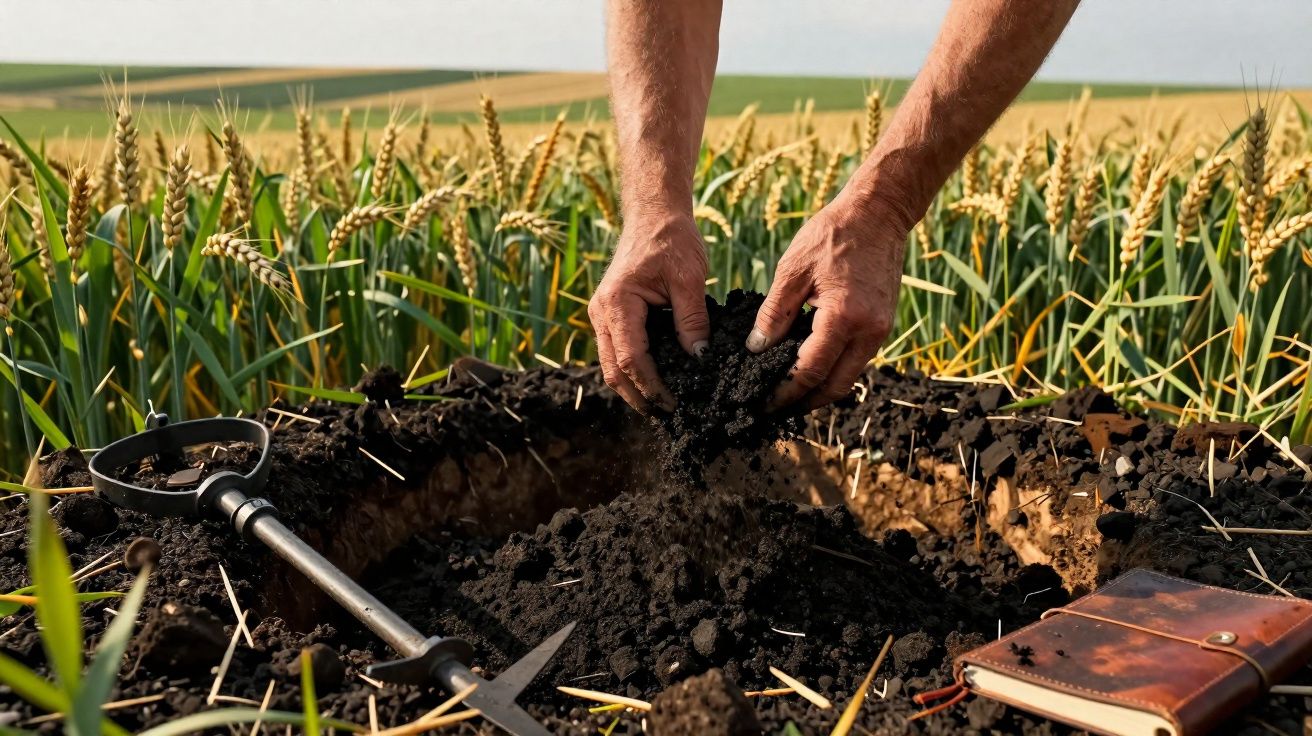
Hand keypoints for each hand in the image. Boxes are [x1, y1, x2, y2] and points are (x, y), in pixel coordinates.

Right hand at [589, 212, 709, 412]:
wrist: (654, 215)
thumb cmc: (671, 240)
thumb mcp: (689, 278)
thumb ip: (692, 320)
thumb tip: (699, 359)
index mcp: (618, 303)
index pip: (631, 359)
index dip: (652, 387)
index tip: (674, 405)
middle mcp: (601, 312)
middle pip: (613, 370)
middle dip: (638, 397)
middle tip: (666, 417)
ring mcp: (602, 314)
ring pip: (611, 363)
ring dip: (634, 387)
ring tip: (662, 406)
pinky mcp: (611, 315)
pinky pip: (618, 350)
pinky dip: (633, 370)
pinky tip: (656, 380)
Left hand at [747, 194, 906, 410]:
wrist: (879, 213)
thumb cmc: (833, 234)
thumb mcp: (792, 270)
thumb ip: (774, 314)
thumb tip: (756, 349)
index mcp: (843, 318)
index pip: (809, 372)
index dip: (784, 392)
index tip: (761, 402)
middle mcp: (869, 332)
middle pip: (834, 387)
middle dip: (803, 402)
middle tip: (774, 407)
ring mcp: (881, 330)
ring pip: (848, 377)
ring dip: (819, 389)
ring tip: (788, 391)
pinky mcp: (883, 325)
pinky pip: (857, 360)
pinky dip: (833, 369)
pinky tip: (809, 365)